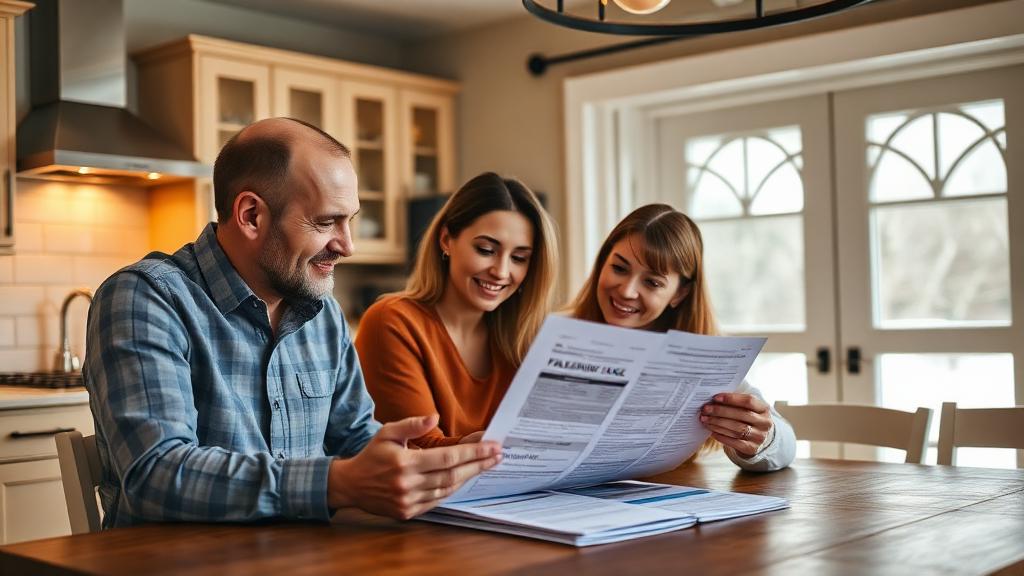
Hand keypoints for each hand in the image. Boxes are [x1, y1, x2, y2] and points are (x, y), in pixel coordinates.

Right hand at [328, 415, 501, 519]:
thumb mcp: (388, 432)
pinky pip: (437, 501)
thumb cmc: (372, 455)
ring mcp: (408, 501)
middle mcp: (407, 484)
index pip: (447, 458)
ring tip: (485, 465)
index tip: (492, 446)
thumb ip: (412, 424)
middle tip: (498, 455)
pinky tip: (463, 478)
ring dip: (468, 477)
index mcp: (404, 463)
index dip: (472, 453)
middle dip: (478, 465)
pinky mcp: (407, 512)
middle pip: (452, 475)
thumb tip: (435, 417)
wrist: (351, 485)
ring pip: (447, 490)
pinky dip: (452, 490)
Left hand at [699, 393, 772, 457]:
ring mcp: (759, 437)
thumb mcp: (748, 408)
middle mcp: (765, 423)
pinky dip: (722, 436)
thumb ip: (735, 402)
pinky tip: (712, 431)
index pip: (749, 401)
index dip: (731, 399)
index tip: (715, 398)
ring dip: (718, 423)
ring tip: (705, 419)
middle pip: (741, 415)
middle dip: (720, 411)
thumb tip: (714, 400)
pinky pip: (734, 442)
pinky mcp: (751, 448)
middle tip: (705, 409)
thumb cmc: (748, 418)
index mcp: (764, 409)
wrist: (757, 438)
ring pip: (737, 429)